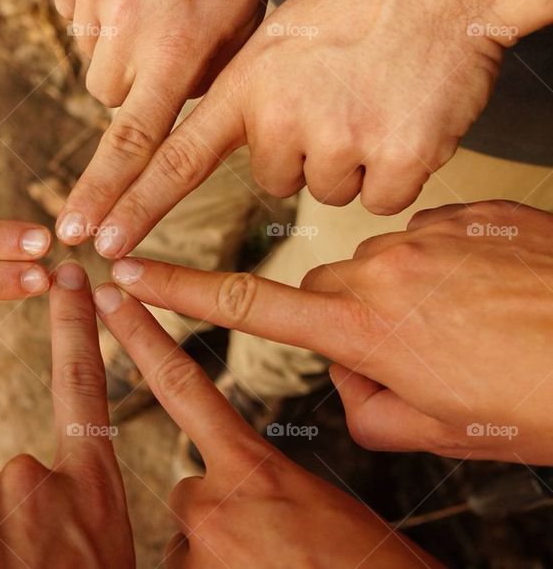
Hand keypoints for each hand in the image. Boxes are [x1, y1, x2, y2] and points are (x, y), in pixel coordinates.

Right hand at [51, 0, 281, 244]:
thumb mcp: (243, 16)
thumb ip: (204, 74)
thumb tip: (173, 108)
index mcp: (178, 46)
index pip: (135, 142)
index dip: (106, 194)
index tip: (78, 233)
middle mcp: (128, 25)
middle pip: (108, 96)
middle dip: (132, 85)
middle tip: (164, 40)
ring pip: (91, 52)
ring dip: (115, 42)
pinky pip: (72, 5)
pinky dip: (94, 0)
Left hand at [62, 0, 552, 257]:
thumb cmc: (357, 10)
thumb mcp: (275, 43)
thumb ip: (246, 99)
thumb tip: (238, 148)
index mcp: (243, 88)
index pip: (171, 157)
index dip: (130, 202)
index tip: (94, 238)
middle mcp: (280, 118)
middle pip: (276, 181)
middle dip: (305, 152)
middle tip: (337, 96)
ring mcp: (338, 138)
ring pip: (330, 190)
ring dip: (352, 159)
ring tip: (372, 98)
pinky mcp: (395, 158)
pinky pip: (381, 199)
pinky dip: (396, 170)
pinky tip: (405, 119)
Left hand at [92, 282, 438, 567]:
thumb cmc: (362, 562)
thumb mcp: (316, 501)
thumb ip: (262, 479)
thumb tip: (240, 486)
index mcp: (253, 465)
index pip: (181, 384)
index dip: (140, 337)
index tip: (112, 296)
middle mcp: (215, 500)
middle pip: (188, 491)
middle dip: (217, 512)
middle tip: (269, 542)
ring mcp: (199, 546)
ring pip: (188, 538)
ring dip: (216, 553)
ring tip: (269, 567)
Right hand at [107, 201, 552, 463]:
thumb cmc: (544, 398)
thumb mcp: (440, 432)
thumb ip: (367, 406)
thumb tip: (354, 376)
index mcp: (365, 328)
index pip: (247, 306)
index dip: (180, 291)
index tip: (133, 272)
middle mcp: (384, 268)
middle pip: (326, 292)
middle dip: (348, 325)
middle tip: (415, 365)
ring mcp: (431, 232)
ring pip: (381, 268)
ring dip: (402, 299)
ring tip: (468, 330)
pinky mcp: (474, 212)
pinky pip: (431, 239)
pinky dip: (447, 268)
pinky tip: (493, 295)